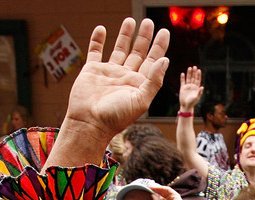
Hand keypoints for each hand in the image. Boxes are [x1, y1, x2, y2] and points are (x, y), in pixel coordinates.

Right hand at [57, 18, 169, 153]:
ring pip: (119, 49)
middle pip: (138, 52)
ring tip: (130, 20)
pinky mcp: (92, 71)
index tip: (164, 32)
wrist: (89, 124)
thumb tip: (165, 60)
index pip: (152, 61)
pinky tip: (102, 29)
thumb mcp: (141, 100)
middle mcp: (125, 77)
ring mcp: (109, 73)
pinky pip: (95, 51)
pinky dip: (98, 40)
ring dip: (125, 35)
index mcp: (138, 84)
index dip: (159, 47)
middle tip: (149, 22)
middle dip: (144, 37)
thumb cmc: (116, 117)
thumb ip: (154, 80)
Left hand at [151, 185, 192, 199]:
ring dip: (158, 187)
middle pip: (161, 192)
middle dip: (155, 189)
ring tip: (151, 186)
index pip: (160, 196)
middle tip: (148, 186)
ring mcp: (173, 196)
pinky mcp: (175, 194)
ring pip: (164, 190)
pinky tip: (157, 188)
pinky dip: (162, 188)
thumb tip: (152, 195)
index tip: (148, 191)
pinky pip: (168, 189)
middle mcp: (170, 199)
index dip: (154, 193)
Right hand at [179, 66, 203, 110]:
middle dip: (194, 72)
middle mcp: (192, 86)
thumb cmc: (192, 102)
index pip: (198, 80)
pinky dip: (182, 78)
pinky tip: (183, 74)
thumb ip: (199, 92)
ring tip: (189, 68)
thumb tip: (202, 87)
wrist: (186, 105)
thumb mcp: (196, 97)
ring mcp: (187, 86)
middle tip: (194, 67)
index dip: (198, 75)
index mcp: (196, 88)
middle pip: (193, 77)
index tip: (199, 70)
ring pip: (188, 78)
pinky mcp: (182, 88)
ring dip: (189, 73)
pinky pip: (182, 82)